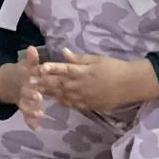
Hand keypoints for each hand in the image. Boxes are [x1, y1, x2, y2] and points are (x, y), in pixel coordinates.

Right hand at [12, 46, 46, 128]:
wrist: (10, 82)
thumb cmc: (27, 72)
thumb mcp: (28, 65)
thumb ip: (31, 58)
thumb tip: (32, 47)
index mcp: (27, 76)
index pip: (33, 73)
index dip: (38, 72)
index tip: (42, 71)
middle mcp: (24, 88)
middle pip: (28, 91)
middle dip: (32, 94)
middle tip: (38, 97)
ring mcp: (23, 99)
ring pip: (26, 105)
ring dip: (32, 110)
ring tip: (40, 115)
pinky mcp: (24, 108)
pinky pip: (27, 116)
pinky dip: (31, 122)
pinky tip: (37, 128)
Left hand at [34, 48, 157, 113]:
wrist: (129, 84)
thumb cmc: (114, 67)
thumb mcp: (96, 59)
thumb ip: (78, 58)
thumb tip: (63, 52)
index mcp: (81, 71)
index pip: (61, 70)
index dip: (49, 69)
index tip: (37, 68)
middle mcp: (79, 85)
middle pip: (57, 85)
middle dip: (43, 83)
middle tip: (28, 83)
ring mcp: (83, 97)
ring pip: (62, 96)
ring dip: (49, 94)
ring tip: (36, 93)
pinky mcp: (88, 105)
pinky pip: (72, 104)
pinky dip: (62, 102)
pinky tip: (56, 100)